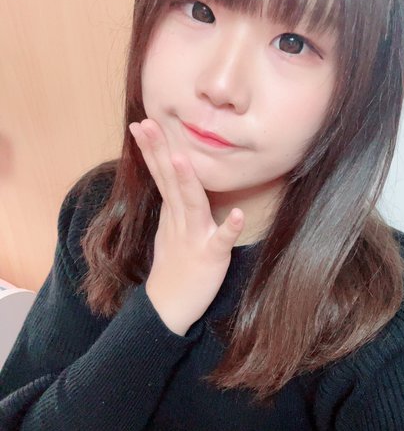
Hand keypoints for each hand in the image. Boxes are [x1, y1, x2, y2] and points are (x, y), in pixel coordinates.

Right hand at [128, 118, 244, 334]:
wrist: (168, 306)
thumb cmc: (173, 265)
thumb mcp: (169, 227)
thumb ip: (173, 201)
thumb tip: (171, 176)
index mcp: (173, 212)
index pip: (160, 174)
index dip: (151, 149)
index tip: (141, 123)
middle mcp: (181, 220)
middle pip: (169, 181)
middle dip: (159, 152)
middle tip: (148, 124)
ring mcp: (195, 237)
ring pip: (192, 205)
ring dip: (186, 182)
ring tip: (183, 158)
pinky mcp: (211, 257)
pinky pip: (221, 241)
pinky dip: (228, 228)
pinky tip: (236, 215)